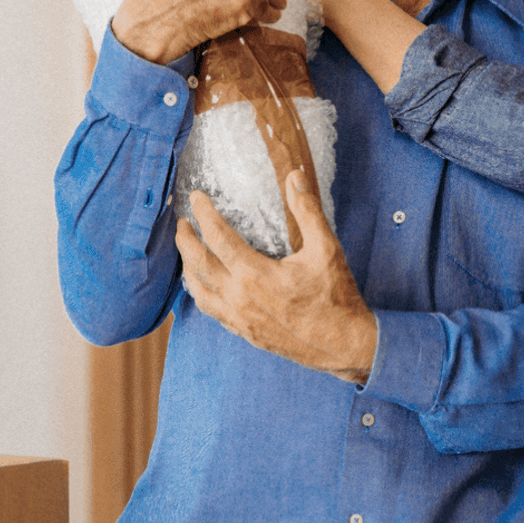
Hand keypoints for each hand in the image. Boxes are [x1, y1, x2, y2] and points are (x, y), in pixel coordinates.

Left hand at [175, 171, 376, 383]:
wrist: (343, 345)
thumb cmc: (336, 298)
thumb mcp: (326, 249)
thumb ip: (307, 211)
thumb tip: (295, 176)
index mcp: (255, 274)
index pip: (217, 237)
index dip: (204, 214)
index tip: (196, 198)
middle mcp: (239, 297)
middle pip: (198, 263)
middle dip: (184, 240)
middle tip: (181, 223)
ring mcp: (239, 318)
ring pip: (199, 290)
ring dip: (187, 268)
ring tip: (186, 253)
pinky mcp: (244, 332)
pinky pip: (210, 310)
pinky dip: (200, 293)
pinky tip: (204, 286)